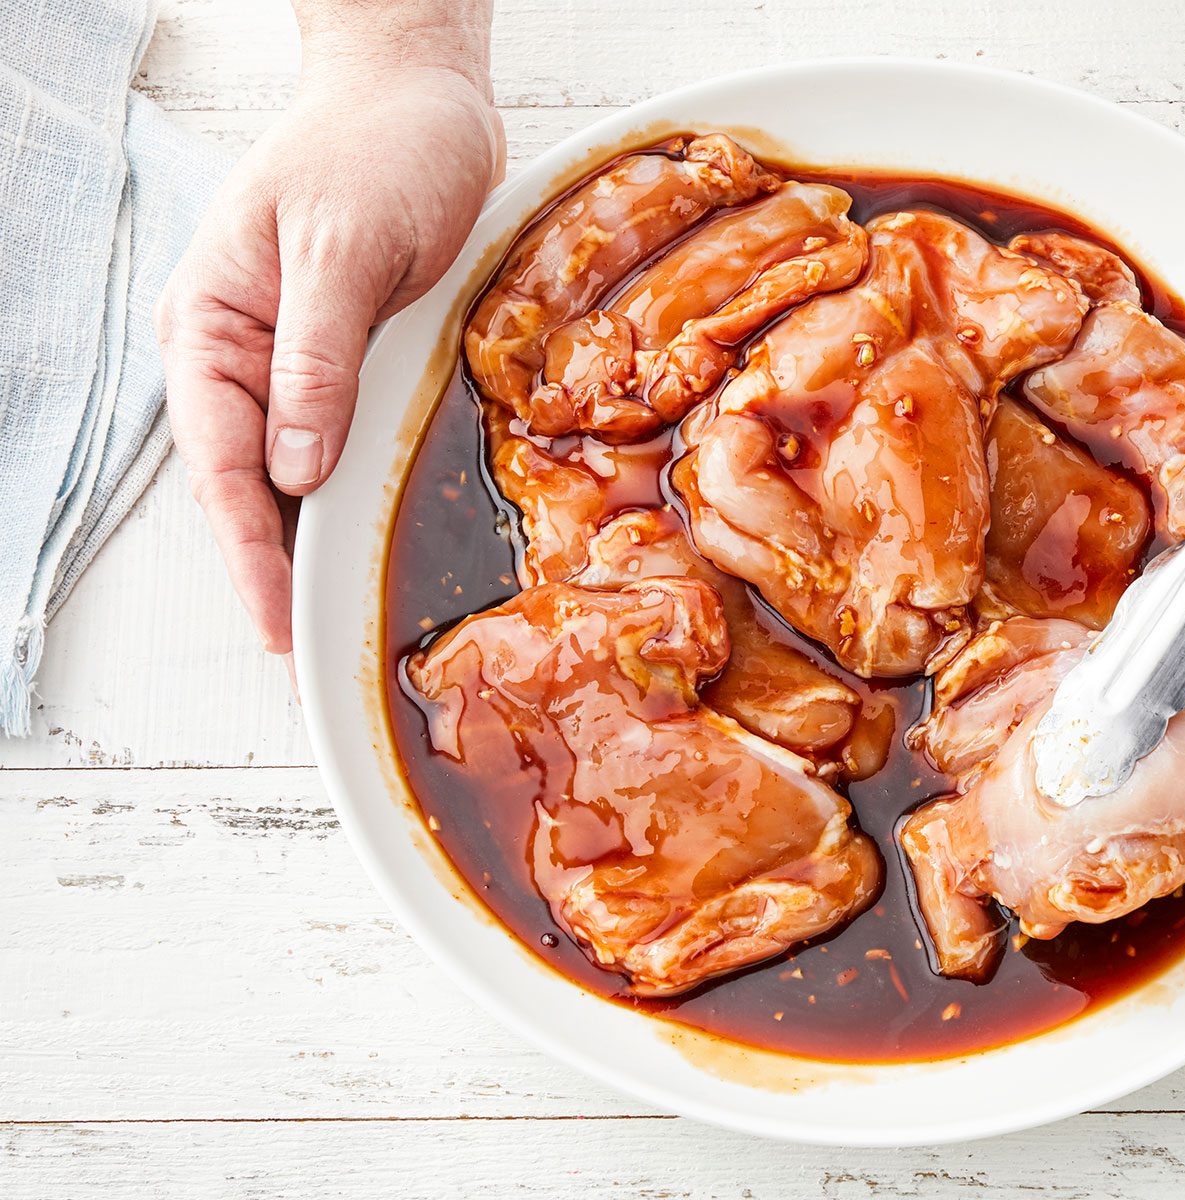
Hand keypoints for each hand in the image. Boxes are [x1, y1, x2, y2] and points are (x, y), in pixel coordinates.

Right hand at [156, 53, 502, 654]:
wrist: (420, 95)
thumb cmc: (373, 146)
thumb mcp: (340, 246)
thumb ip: (315, 358)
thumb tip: (295, 468)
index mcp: (215, 324)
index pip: (221, 461)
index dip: (247, 549)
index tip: (275, 622)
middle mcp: (247, 352)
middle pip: (250, 481)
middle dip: (275, 562)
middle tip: (308, 648)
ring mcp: (301, 359)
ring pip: (297, 470)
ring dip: (315, 536)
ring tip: (339, 616)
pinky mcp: (356, 359)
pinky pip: (347, 438)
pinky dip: (355, 488)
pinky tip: (375, 534)